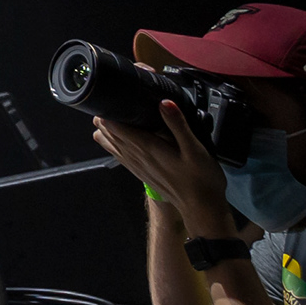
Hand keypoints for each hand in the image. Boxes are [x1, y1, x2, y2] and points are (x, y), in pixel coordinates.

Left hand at [92, 100, 235, 236]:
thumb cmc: (200, 178)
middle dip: (104, 117)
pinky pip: (118, 155)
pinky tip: (115, 138)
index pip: (114, 126)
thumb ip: (178, 125)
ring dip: (106, 130)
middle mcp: (135, 156)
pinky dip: (113, 143)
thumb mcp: (194, 149)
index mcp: (145, 147)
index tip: (108, 95)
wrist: (201, 208)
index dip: (107, 109)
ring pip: (110, 145)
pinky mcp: (139, 173)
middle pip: (108, 133)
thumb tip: (164, 102)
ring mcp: (135, 166)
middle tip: (108, 100)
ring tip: (109, 115)